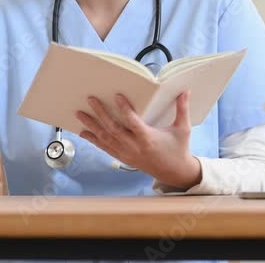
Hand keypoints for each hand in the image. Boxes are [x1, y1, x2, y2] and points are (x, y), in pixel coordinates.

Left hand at [77, 91, 201, 189]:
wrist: (174, 173)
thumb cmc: (178, 149)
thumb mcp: (183, 129)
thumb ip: (182, 109)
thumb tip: (185, 91)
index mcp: (149, 139)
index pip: (133, 122)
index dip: (124, 109)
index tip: (116, 96)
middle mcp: (135, 147)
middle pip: (114, 129)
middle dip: (100, 114)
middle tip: (91, 100)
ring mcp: (127, 154)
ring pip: (106, 139)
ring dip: (91, 126)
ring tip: (80, 114)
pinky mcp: (123, 158)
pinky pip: (105, 148)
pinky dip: (93, 140)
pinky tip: (83, 132)